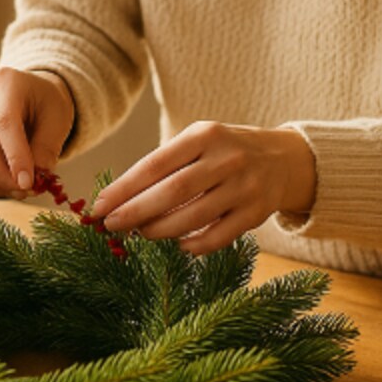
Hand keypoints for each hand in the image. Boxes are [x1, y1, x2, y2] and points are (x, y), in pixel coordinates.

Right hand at [0, 67, 74, 195]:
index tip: (28, 183)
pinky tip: (5, 182)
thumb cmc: (45, 103)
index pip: (4, 122)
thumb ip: (46, 148)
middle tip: (23, 190)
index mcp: (6, 82)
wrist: (30, 92)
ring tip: (18, 189)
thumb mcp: (58, 119)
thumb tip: (29, 181)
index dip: (14, 156)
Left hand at [91, 122, 315, 254]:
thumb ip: (165, 165)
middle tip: (111, 226)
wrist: (282, 159)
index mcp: (204, 135)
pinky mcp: (256, 213)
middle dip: (136, 212)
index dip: (123, 188)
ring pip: (193, 218)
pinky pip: (218, 237)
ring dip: (160, 230)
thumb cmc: (223, 152)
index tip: (99, 207)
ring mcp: (244, 187)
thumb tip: (118, 198)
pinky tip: (178, 244)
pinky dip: (193, 246)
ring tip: (141, 233)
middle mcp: (226, 159)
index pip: (154, 164)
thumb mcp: (197, 142)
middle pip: (172, 192)